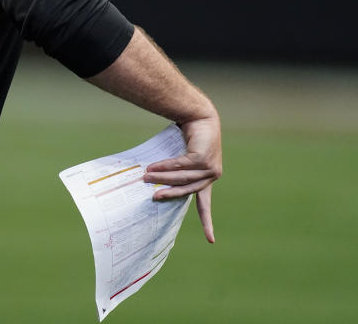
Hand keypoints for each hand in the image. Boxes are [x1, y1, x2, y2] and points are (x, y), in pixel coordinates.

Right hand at [143, 115, 221, 242]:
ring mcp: (209, 167)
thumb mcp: (183, 156)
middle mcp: (211, 175)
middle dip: (169, 194)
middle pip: (187, 190)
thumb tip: (151, 179)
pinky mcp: (203, 158)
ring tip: (145, 177)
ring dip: (162, 177)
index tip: (211, 241)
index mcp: (207, 178)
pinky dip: (166, 167)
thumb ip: (174, 170)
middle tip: (152, 197)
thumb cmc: (190, 135)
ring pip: (182, 177)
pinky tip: (154, 166)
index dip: (206, 221)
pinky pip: (181, 165)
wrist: (200, 115)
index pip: (204, 203)